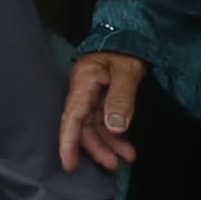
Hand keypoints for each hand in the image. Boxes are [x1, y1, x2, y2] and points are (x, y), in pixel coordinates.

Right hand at [59, 51, 145, 171]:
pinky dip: (115, 135)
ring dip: (109, 144)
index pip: (72, 117)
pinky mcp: (102, 99)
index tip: (69, 164)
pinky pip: (104, 122)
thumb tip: (115, 127)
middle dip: (97, 148)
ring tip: (127, 157)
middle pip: (84, 127)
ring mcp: (92, 97)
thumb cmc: (126, 49)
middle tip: (114, 165)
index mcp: (83, 83)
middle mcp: (83, 93)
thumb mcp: (127, 72)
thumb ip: (121, 99)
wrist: (131, 34)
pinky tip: (125, 146)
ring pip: (94, 127)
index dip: (69, 142)